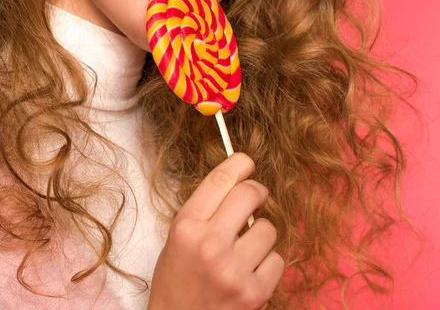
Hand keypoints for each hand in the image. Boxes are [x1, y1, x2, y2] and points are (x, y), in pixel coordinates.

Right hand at [147, 153, 284, 309]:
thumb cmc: (176, 281)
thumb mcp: (177, 239)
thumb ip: (205, 211)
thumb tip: (239, 182)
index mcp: (186, 227)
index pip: (221, 180)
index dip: (240, 163)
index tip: (247, 162)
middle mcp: (210, 244)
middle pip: (250, 193)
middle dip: (257, 192)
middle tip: (255, 199)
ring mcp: (234, 269)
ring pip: (268, 229)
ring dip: (260, 236)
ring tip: (244, 250)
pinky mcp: (254, 292)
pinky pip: (278, 260)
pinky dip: (267, 264)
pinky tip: (250, 272)